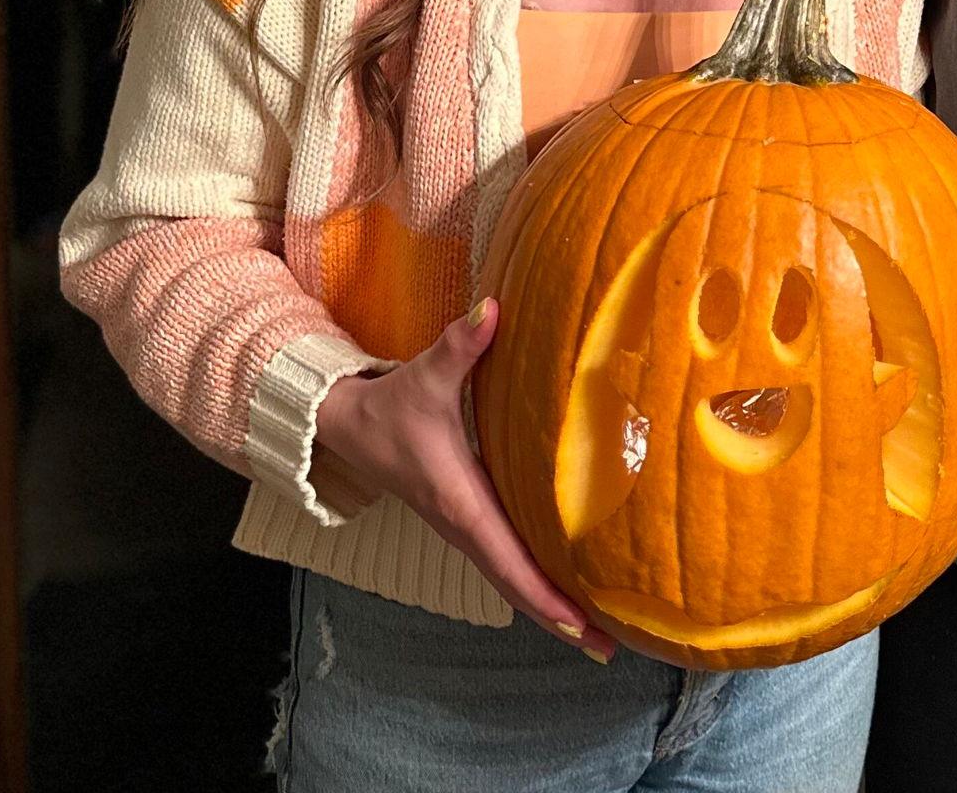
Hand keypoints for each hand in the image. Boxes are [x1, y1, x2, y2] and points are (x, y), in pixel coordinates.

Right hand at [313, 300, 614, 657]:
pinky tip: (568, 585)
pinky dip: (537, 580)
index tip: (582, 624)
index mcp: (461, 502)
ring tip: (602, 629)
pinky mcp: (469, 517)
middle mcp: (466, 525)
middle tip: (612, 646)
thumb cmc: (390, 405)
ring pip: (514, 577)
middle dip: (562, 618)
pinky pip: (509, 559)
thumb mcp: (425, 375)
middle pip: (518, 584)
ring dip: (553, 603)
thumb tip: (491, 310)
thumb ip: (460, 345)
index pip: (508, 559)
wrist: (344, 425)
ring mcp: (467, 526)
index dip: (545, 594)